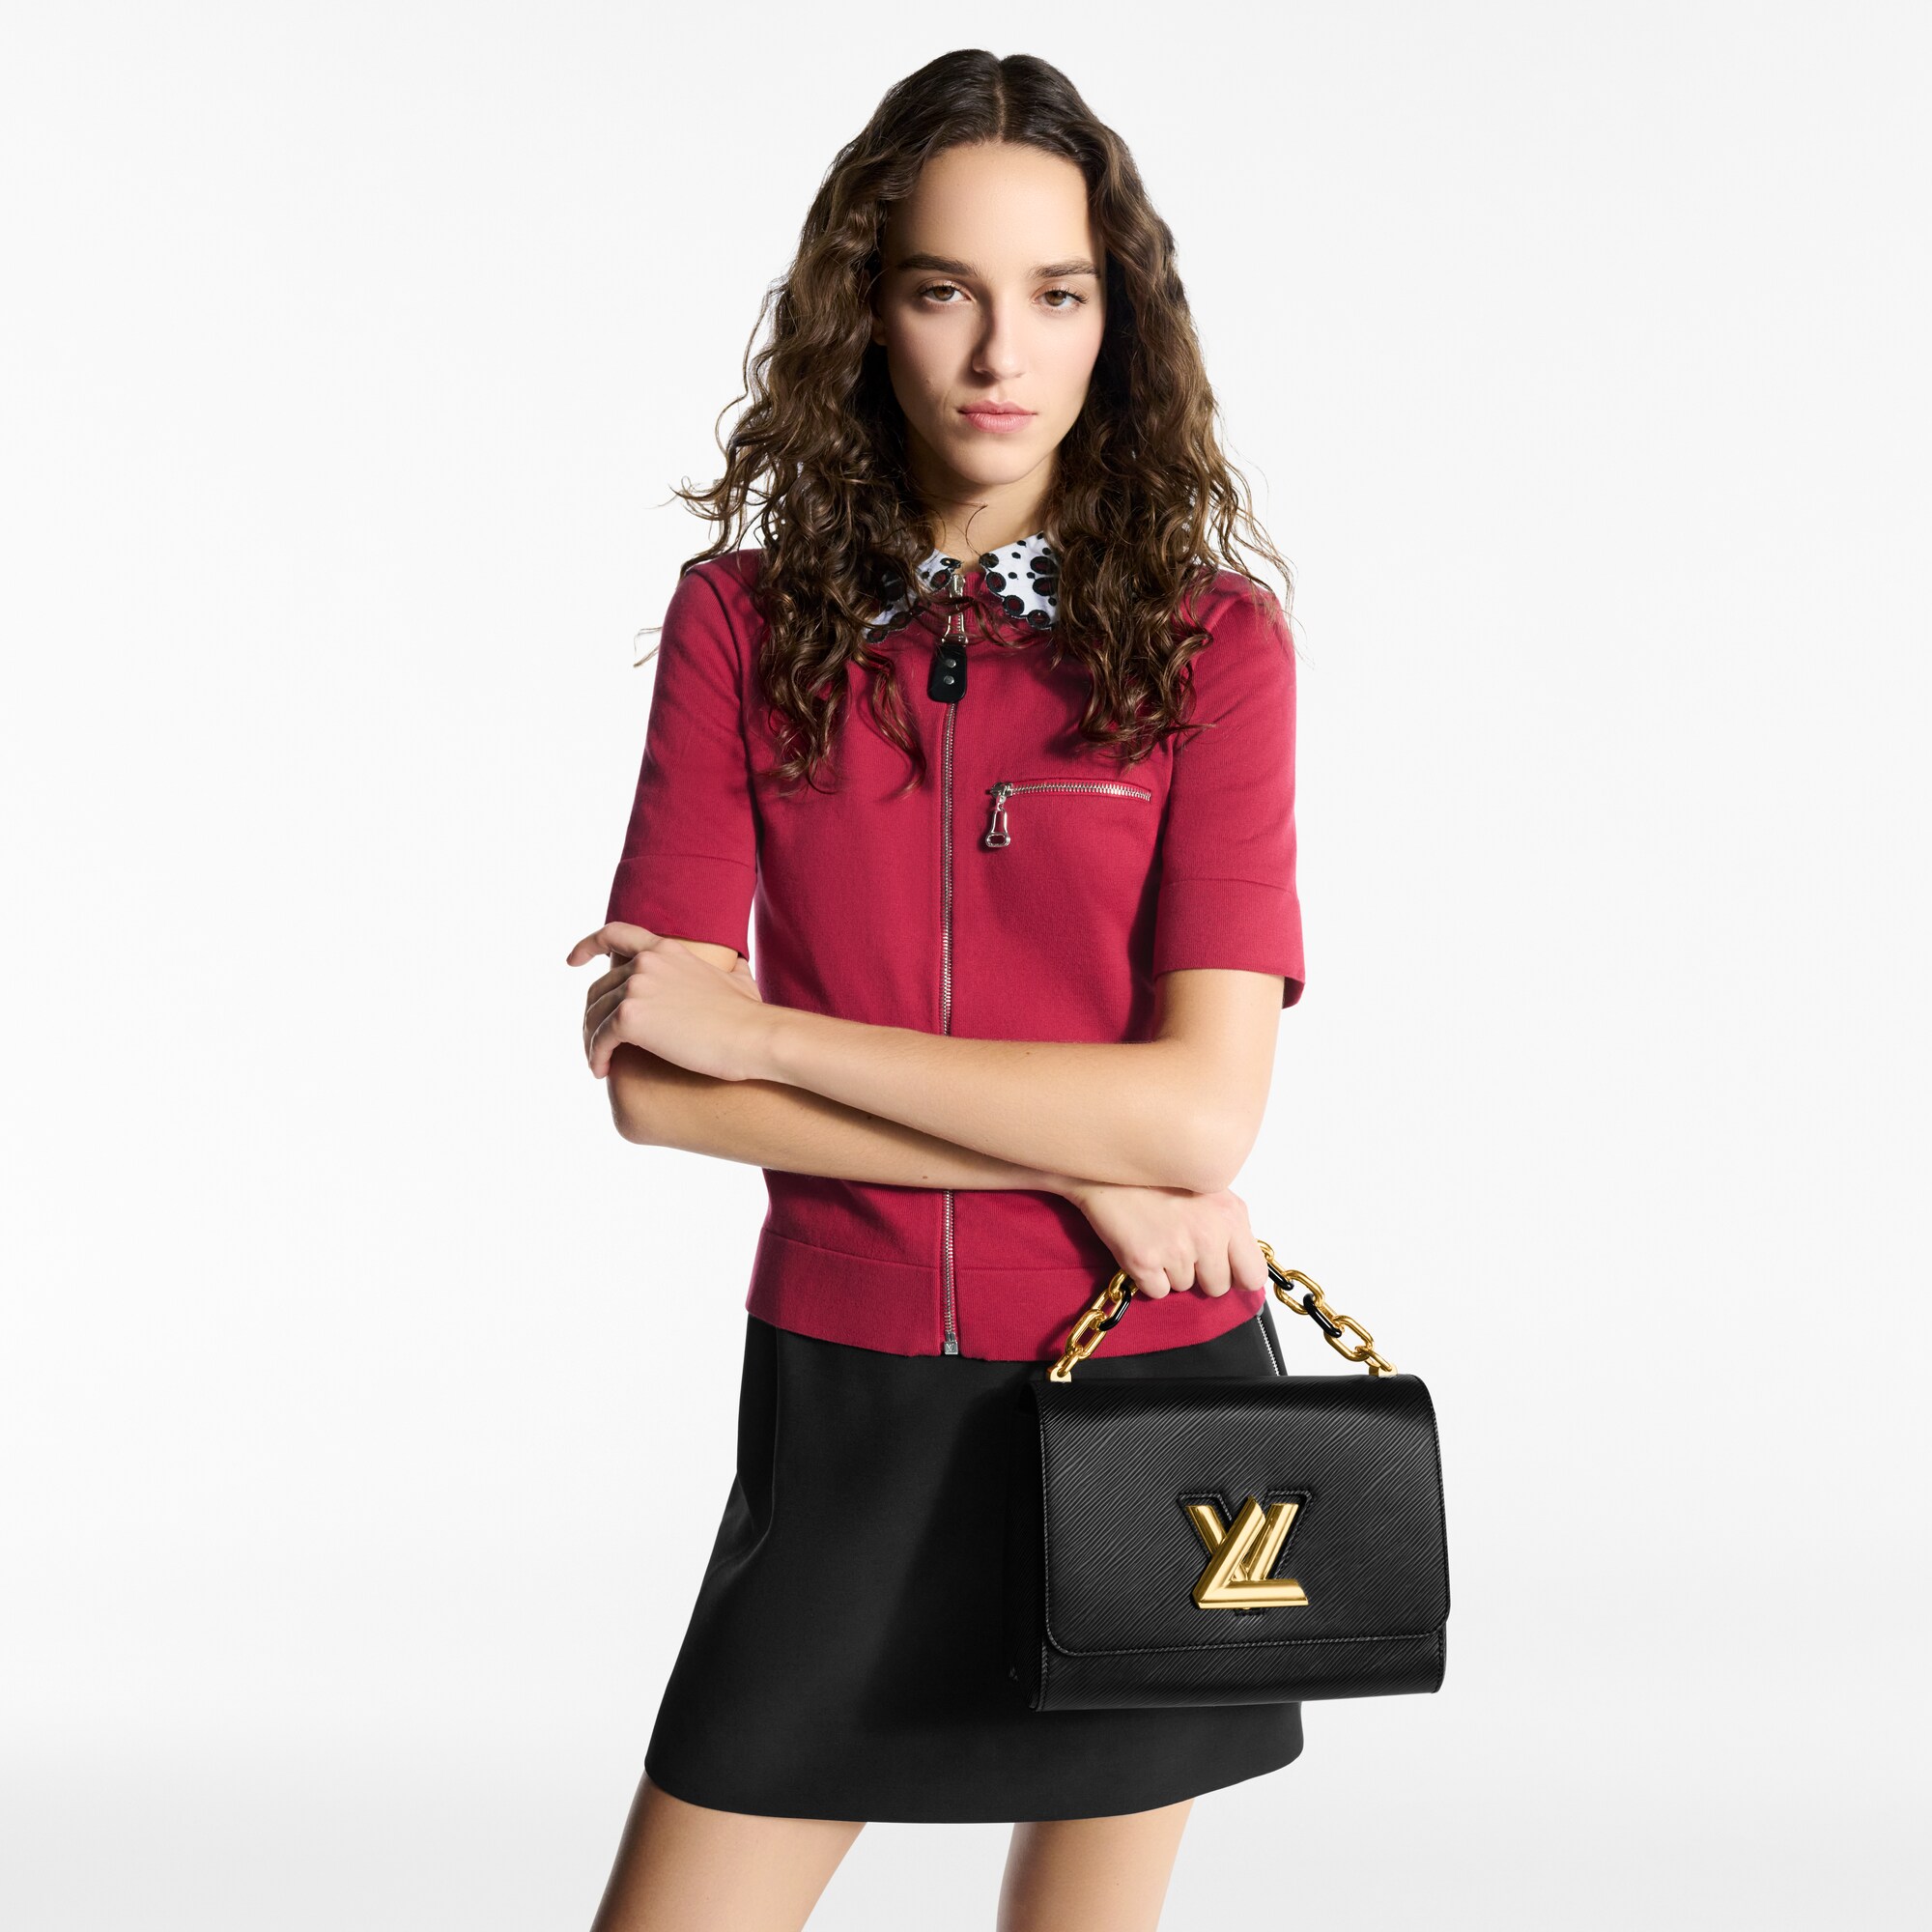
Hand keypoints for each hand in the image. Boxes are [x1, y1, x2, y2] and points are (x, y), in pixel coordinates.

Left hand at [568, 922, 771, 1080]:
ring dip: (591, 1042)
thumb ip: (729, 969)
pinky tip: (602, 1072)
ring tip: (600, 1064)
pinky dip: (596, 1057)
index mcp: (666, 950)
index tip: (573, 962)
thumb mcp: (739, 979)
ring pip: (594, 1017)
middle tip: (598, 1043)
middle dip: (592, 1018)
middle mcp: (645, 963)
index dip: (588, 946)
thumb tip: (739, 966)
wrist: (754, 1036)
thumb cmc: (751, 1016)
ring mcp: (635, 988)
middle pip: (598, 990)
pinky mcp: (629, 1018)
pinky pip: (599, 1040)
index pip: (615, 935)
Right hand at [1057, 1180, 1270, 1300]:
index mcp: (1230, 1215)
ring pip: (1184, 1287)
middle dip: (1201, 1275)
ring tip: (1157, 1237)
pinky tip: (1141, 1247)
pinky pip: (1157, 1291)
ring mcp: (1177, 1250)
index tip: (1224, 1271)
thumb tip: (1238, 1263)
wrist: (1106, 1166)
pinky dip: (1148, 1277)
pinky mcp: (1145, 1262)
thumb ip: (1228, 1225)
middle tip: (1181, 1248)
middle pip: (1218, 1287)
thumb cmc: (1158, 1176)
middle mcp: (1209, 1235)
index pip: (1253, 1274)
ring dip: (1171, 1272)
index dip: (1237, 1277)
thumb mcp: (1209, 1189)